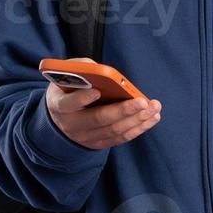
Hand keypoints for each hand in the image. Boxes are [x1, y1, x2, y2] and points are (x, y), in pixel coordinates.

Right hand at [46, 57, 161, 149]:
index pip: (68, 104)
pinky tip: (152, 117)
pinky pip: (121, 138)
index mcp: (59, 105)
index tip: (96, 91)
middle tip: (142, 101)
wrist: (61, 120)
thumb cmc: (67, 91)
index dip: (81, 98)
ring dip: (136, 120)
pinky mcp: (99, 144)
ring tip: (153, 107)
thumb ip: (80, 69)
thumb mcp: (65, 77)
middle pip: (98, 119)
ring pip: (113, 131)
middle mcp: (71, 125)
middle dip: (122, 110)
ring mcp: (85, 137)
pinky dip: (138, 128)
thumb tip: (100, 69)